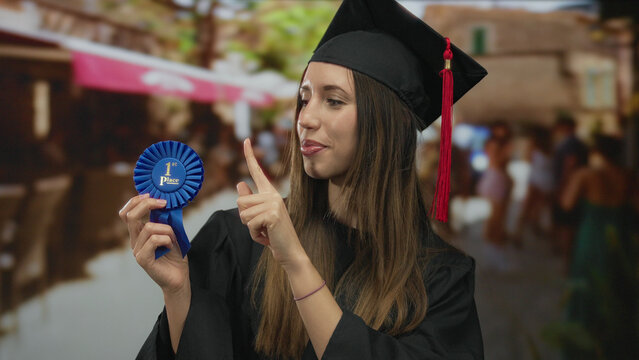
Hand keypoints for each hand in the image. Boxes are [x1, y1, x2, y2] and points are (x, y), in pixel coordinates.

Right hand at [119, 194, 188, 293]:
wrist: (179, 277)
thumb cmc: (175, 255)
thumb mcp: (171, 232)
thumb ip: (165, 220)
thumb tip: (165, 203)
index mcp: (139, 233)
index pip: (126, 213)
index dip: (135, 201)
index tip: (151, 195)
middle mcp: (135, 241)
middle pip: (130, 216)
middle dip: (147, 204)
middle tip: (163, 203)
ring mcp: (137, 251)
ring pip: (148, 227)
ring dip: (166, 229)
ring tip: (173, 238)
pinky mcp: (143, 259)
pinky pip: (154, 240)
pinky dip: (167, 239)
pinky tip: (171, 246)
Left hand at [237, 139, 306, 271]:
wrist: (289, 251)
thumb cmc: (274, 234)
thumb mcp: (259, 216)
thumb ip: (250, 201)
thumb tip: (240, 184)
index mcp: (270, 193)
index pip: (257, 171)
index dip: (250, 156)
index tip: (246, 140)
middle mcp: (272, 195)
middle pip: (240, 201)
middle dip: (245, 218)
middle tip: (260, 226)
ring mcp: (273, 204)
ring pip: (243, 213)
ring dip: (250, 228)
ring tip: (265, 231)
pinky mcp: (272, 215)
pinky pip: (250, 224)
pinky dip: (254, 235)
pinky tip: (267, 236)